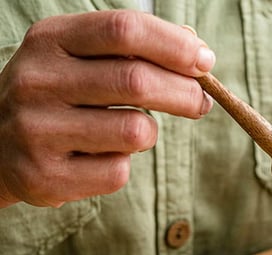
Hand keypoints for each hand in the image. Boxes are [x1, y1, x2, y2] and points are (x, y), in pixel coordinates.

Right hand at [0, 10, 214, 207]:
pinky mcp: (43, 176)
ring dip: (149, 133)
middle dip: (184, 93)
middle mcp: (36, 81)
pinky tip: (99, 157)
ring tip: (132, 131)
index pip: (124, 30)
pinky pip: (117, 172)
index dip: (175, 45)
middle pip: (137, 81)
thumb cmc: (58, 94)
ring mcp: (36, 131)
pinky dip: (123, 165)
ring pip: (135, 131)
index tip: (204, 61)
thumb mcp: (80, 57)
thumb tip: (198, 51)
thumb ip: (134, 49)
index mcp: (49, 40)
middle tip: (200, 102)